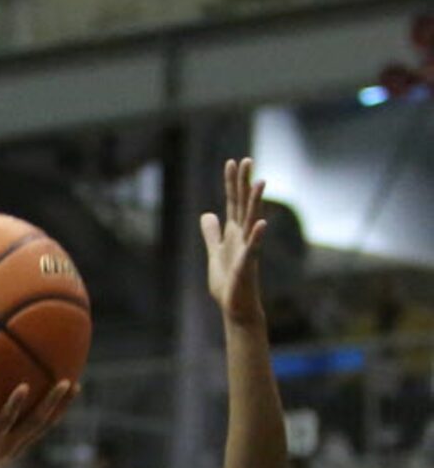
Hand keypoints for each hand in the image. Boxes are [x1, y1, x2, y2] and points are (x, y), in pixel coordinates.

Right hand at [0, 380, 74, 467]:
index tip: (25, 385)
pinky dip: (52, 415)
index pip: (5, 422)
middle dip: (51, 403)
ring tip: (75, 387)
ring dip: (60, 408)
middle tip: (66, 382)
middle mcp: (7, 447)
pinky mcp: (18, 449)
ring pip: (43, 427)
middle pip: (35, 424)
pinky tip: (64, 399)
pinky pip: (40, 430)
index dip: (15, 406)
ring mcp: (15, 449)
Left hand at [201, 157, 267, 326]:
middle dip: (244, 183)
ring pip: (252, 221)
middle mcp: (243, 236)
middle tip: (247, 160)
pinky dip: (257, 237)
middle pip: (243, 205)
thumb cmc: (228, 282)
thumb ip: (212, 234)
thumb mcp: (214, 253)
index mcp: (234, 233)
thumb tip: (206, 214)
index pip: (233, 202)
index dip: (232, 183)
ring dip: (256, 202)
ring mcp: (247, 249)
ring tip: (260, 182)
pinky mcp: (247, 265)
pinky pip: (253, 249)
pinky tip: (261, 224)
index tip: (232, 162)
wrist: (235, 307)